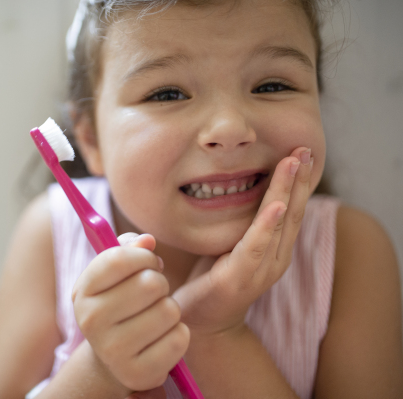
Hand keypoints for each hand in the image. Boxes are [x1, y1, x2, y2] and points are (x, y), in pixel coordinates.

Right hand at [72, 234, 189, 391]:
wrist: (115, 358)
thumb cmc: (120, 302)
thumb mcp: (116, 274)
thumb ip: (131, 249)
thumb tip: (148, 240)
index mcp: (83, 292)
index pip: (119, 258)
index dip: (144, 256)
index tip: (149, 263)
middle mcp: (91, 322)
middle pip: (150, 284)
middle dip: (161, 283)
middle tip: (154, 294)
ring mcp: (113, 351)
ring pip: (168, 310)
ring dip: (171, 309)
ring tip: (156, 317)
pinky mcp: (138, 373)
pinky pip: (179, 338)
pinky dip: (179, 334)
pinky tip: (162, 338)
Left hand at [173, 147, 313, 335]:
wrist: (201, 322)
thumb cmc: (212, 279)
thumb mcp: (230, 244)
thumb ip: (242, 222)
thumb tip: (235, 186)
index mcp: (274, 248)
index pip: (291, 209)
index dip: (298, 181)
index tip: (302, 151)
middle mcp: (275, 258)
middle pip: (292, 211)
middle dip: (299, 178)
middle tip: (304, 148)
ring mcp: (261, 269)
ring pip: (279, 223)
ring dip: (288, 190)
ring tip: (293, 162)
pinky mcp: (240, 277)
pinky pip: (256, 246)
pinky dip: (267, 224)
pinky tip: (277, 205)